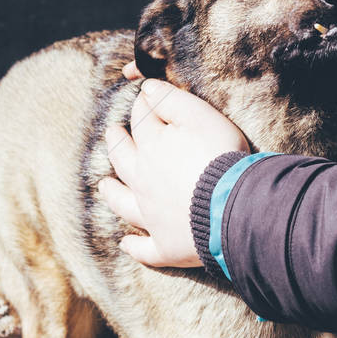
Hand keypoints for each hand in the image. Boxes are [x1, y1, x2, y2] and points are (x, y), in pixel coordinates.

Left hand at [99, 76, 248, 267]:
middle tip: (111, 134)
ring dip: (112, 193)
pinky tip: (126, 244)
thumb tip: (145, 88)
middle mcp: (143, 181)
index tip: (142, 98)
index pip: (141, 121)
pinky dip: (134, 247)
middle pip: (122, 159)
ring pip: (123, 203)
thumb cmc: (220, 155)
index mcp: (152, 147)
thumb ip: (171, 99)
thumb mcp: (200, 115)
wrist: (233, 205)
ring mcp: (151, 216)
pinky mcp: (166, 245)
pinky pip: (145, 249)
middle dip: (116, 144)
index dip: (142, 106)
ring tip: (103, 186)